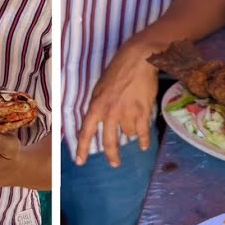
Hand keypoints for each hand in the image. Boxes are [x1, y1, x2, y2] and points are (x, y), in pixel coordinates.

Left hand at [75, 38, 160, 166]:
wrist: (137, 60)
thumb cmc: (117, 72)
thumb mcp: (99, 89)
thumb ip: (98, 107)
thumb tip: (96, 124)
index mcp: (96, 106)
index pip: (85, 132)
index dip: (82, 149)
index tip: (80, 162)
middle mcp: (109, 113)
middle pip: (109, 141)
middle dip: (112, 155)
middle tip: (115, 164)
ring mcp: (127, 113)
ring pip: (127, 133)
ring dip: (130, 133)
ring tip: (132, 125)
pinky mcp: (142, 112)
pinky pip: (142, 133)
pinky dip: (144, 141)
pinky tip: (143, 145)